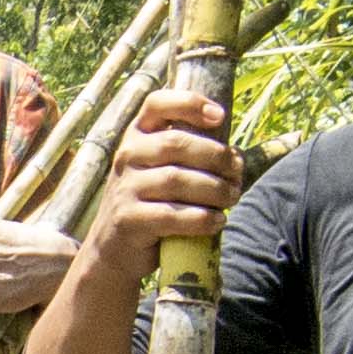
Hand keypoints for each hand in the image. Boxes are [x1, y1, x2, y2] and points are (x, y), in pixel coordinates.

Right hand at [82, 93, 247, 275]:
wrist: (114, 250)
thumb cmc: (151, 205)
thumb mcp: (160, 171)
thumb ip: (189, 156)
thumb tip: (236, 156)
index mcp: (137, 137)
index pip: (157, 104)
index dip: (190, 103)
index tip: (219, 116)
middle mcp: (127, 156)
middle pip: (176, 143)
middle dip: (216, 157)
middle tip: (238, 173)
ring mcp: (125, 188)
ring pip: (176, 180)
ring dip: (214, 189)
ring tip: (232, 198)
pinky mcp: (128, 220)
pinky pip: (171, 215)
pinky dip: (201, 219)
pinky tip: (217, 222)